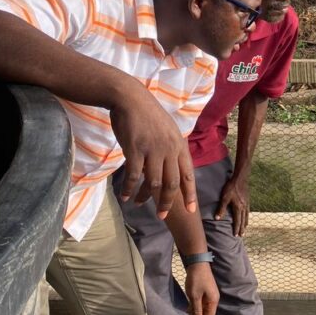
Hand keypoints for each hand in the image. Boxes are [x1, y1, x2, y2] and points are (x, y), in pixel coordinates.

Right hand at [111, 84, 196, 218]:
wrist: (130, 98)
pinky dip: (129, 189)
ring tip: (139, 204)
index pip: (188, 175)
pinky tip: (125, 196)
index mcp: (179, 146)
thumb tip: (171, 168)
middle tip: (162, 215)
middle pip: (172, 183)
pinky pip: (133, 176)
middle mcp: (169, 149)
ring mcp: (153, 150)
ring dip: (146, 197)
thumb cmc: (148, 115)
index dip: (190, 194)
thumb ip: (171, 149)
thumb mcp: (168, 131)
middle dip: (167, 202)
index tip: (190, 210)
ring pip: (153, 182)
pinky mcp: (135, 150)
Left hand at [182, 262, 219, 314]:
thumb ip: (196, 311)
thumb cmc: (196, 280)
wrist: (197, 263)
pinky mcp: (204, 292)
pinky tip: (187, 312)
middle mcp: (213, 300)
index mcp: (213, 302)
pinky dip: (194, 310)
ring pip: (202, 311)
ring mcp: (209, 296)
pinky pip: (200, 305)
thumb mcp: (194, 296)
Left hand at [214, 177, 249, 236]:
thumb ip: (221, 208)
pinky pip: (247, 211)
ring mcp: (246, 203)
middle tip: (241, 235)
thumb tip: (217, 218)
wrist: (240, 178)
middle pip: (243, 220)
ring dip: (245, 223)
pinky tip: (246, 216)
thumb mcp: (224, 198)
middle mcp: (243, 207)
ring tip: (245, 228)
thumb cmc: (231, 187)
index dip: (236, 228)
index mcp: (238, 208)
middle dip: (242, 228)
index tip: (236, 235)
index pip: (237, 221)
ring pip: (246, 216)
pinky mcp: (247, 200)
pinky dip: (247, 216)